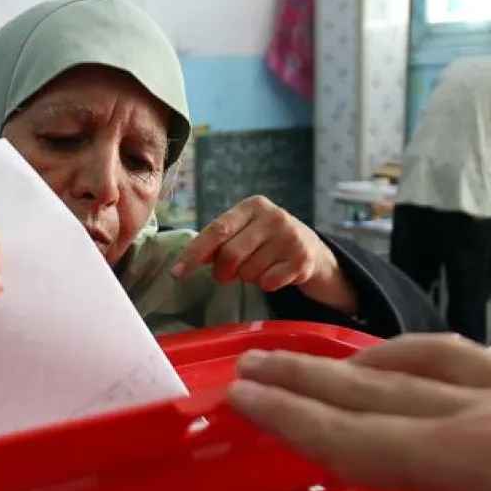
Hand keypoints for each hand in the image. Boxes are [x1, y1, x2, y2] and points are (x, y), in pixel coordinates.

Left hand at [172, 196, 357, 314]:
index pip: (216, 230)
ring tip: (259, 268)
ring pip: (249, 272)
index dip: (194, 254)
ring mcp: (290, 237)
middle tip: (226, 276)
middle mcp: (273, 216)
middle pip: (230, 254)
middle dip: (222, 272)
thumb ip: (218, 242)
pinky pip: (268, 282)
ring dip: (247, 278)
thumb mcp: (244, 232)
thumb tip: (184, 264)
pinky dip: (266, 284)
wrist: (313, 251)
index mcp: (252, 206)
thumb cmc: (267, 242)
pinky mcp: (303, 259)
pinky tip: (275, 274)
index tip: (176, 274)